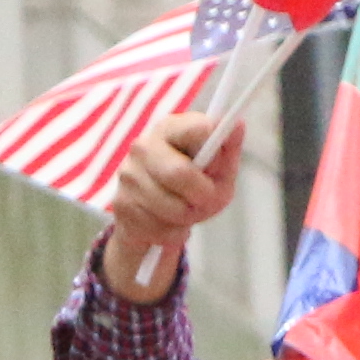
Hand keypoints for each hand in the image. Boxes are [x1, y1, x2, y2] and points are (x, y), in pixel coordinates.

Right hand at [102, 109, 241, 305]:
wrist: (154, 219)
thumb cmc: (192, 187)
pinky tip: (169, 223)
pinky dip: (174, 233)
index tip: (219, 167)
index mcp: (171, 129)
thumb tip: (238, 125)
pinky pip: (160, 228)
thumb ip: (227, 153)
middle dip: (202, 195)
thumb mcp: (218, 172)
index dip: (215, 155)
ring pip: (172, 207)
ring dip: (189, 217)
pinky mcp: (121, 204)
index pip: (198, 130)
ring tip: (187, 211)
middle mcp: (144, 146)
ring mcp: (128, 175)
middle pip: (180, 173)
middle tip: (207, 201)